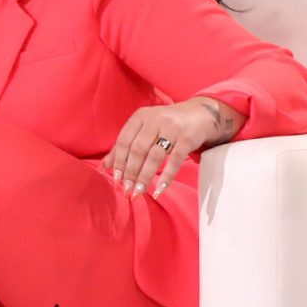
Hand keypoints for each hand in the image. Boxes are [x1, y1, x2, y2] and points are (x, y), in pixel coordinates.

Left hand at [104, 96, 238, 196]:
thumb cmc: (166, 125)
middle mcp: (154, 119)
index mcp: (140, 116)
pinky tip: (159, 190)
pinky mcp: (188, 138)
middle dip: (130, 172)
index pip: (124, 140)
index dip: (118, 161)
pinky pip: (175, 160)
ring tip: (139, 192)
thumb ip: (125, 145)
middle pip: (138, 149)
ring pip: (154, 156)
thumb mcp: (145, 129)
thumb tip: (105, 166)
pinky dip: (167, 177)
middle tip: (126, 189)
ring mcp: (172, 128)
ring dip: (145, 176)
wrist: (201, 114)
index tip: (116, 179)